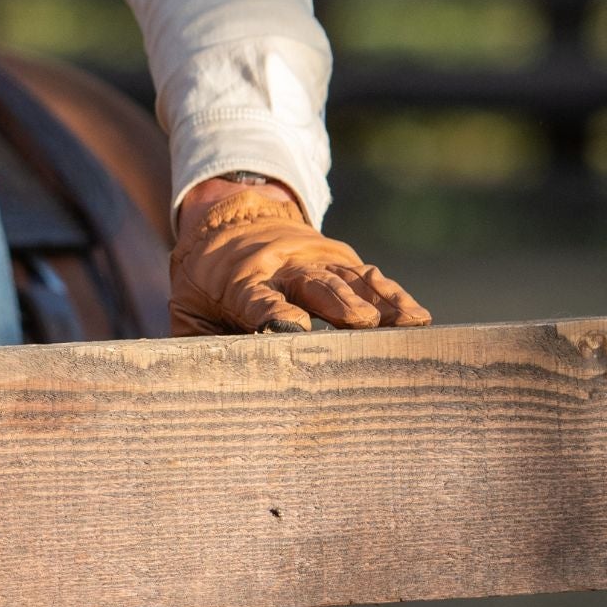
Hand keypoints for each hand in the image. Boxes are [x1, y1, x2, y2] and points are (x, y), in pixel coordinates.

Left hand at [169, 178, 430, 336]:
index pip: (259, 299)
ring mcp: (317, 260)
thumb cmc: (206, 281)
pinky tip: (418, 319)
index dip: (275, 314)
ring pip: (350, 280)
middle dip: (337, 303)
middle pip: (315, 285)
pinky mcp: (342, 260)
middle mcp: (284, 267)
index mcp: (240, 281)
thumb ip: (200, 345)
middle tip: (361, 324)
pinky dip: (395, 296)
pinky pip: (371, 278)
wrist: (231, 220)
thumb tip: (211, 385)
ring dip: (379, 302)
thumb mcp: (188, 310)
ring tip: (407, 325)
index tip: (292, 330)